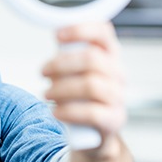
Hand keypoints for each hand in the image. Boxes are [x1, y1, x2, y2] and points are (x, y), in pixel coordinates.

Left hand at [42, 22, 125, 143]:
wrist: (93, 132)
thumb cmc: (81, 95)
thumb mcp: (76, 70)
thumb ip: (68, 53)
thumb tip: (56, 36)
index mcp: (109, 55)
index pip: (103, 32)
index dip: (80, 30)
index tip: (57, 35)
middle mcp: (118, 73)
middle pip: (92, 59)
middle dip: (61, 64)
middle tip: (43, 71)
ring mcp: (118, 96)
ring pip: (91, 85)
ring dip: (62, 88)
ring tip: (47, 93)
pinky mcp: (114, 119)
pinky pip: (92, 113)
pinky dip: (69, 111)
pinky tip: (56, 111)